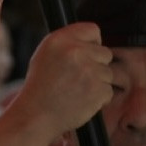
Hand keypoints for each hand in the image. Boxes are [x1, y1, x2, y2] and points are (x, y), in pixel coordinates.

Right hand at [0, 22, 113, 145]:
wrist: (37, 115)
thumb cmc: (41, 87)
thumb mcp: (46, 54)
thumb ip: (69, 43)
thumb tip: (94, 41)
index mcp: (60, 39)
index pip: (92, 30)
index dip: (93, 43)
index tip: (89, 53)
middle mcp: (75, 51)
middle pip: (105, 52)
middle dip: (97, 65)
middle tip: (79, 78)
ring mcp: (88, 70)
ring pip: (108, 73)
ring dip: (97, 83)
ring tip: (77, 91)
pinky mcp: (97, 89)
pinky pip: (108, 90)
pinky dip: (98, 98)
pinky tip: (82, 100)